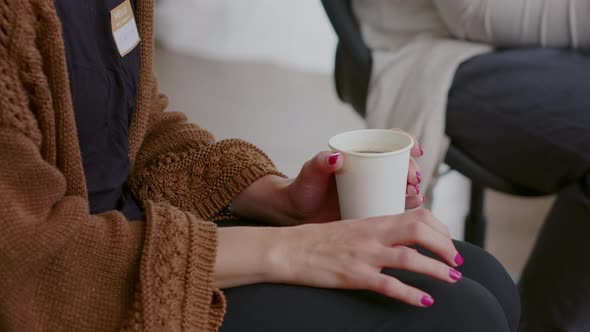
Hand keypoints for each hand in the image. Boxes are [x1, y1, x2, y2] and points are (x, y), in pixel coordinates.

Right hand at [268, 209, 459, 306]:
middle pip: (420, 231)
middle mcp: (372, 235)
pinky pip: (389, 285)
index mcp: (373, 220)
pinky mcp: (354, 275)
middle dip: (445, 246)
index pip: (417, 216)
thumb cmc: (319, 240)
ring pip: (410, 258)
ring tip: (453, 279)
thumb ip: (378, 231)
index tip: (448, 242)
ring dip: (437, 269)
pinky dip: (411, 294)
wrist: (289, 249)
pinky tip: (425, 301)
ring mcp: (364, 255)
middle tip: (457, 261)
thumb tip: (403, 239)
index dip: (440, 228)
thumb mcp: (353, 228)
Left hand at [283, 130, 424, 223]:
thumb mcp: (310, 173)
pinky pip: (395, 203)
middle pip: (399, 163)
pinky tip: (413, 203)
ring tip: (413, 193)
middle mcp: (370, 170)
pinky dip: (407, 202)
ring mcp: (373, 189)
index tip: (415, 150)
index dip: (406, 141)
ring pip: (401, 184)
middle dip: (411, 169)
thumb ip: (319, 163)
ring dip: (413, 187)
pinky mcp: (373, 207)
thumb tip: (337, 157)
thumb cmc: (303, 188)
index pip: (388, 141)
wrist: (298, 214)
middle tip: (411, 179)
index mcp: (359, 154)